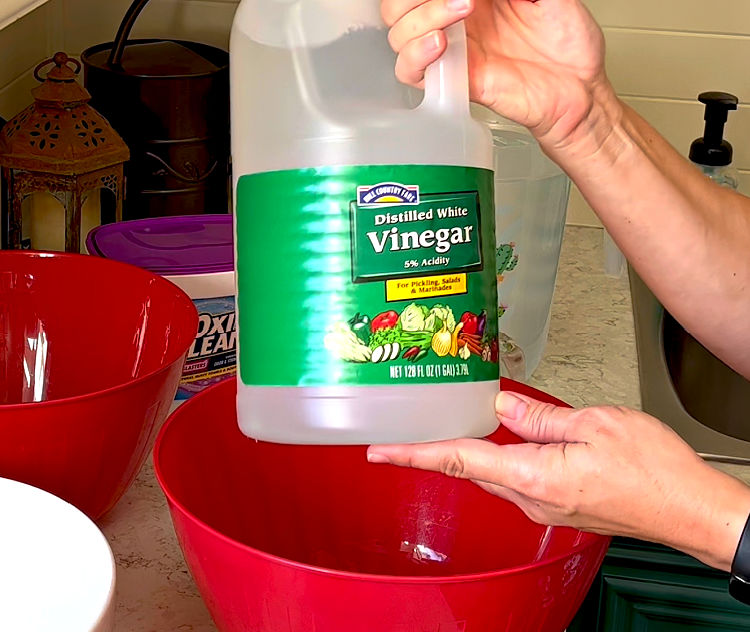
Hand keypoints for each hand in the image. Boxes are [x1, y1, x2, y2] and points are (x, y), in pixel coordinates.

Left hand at [368, 391, 749, 570]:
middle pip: (470, 469)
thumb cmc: (654, 470)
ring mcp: (545, 506)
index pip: (460, 460)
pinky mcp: (558, 505)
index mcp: (534, 477)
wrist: (690, 509)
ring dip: (467, 453)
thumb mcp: (595, 424)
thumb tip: (501, 406)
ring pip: (493, 474)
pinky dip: (497, 459)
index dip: (416, 453)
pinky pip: (515, 479)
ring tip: (445, 429)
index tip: (381, 451)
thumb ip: (540, 417)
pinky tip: (497, 442)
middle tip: (403, 432)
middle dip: (434, 451)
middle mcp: (532, 499)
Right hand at [381, 0, 614, 150]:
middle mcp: (456, 22)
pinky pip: (410, 73)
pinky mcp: (454, 80)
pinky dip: (415, 55)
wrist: (581, 88)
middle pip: (396, 7)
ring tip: (460, 11)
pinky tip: (440, 43)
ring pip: (398, 34)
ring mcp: (452, 51)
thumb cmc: (568, 43)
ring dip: (421, 17)